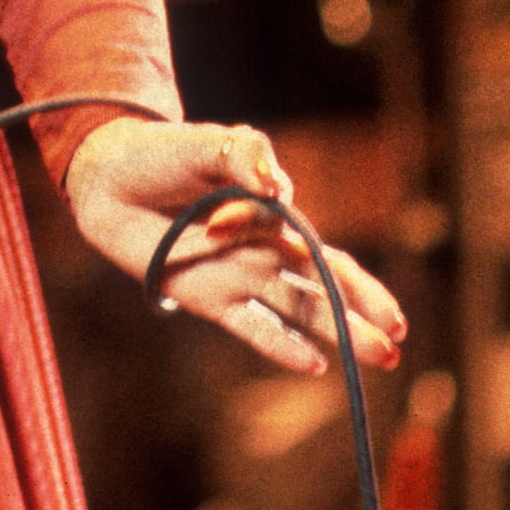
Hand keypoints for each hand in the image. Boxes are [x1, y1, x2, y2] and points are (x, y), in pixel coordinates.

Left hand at [63, 116, 405, 375]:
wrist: (109, 177)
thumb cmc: (164, 154)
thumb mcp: (208, 144)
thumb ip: (245, 156)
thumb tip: (277, 188)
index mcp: (272, 213)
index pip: (320, 246)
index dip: (336, 269)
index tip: (311, 260)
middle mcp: (262, 249)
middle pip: (322, 285)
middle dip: (361, 310)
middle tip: (400, 338)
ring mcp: (236, 275)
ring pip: (297, 308)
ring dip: (335, 332)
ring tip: (383, 357)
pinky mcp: (206, 296)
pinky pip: (251, 326)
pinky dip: (280, 344)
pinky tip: (314, 366)